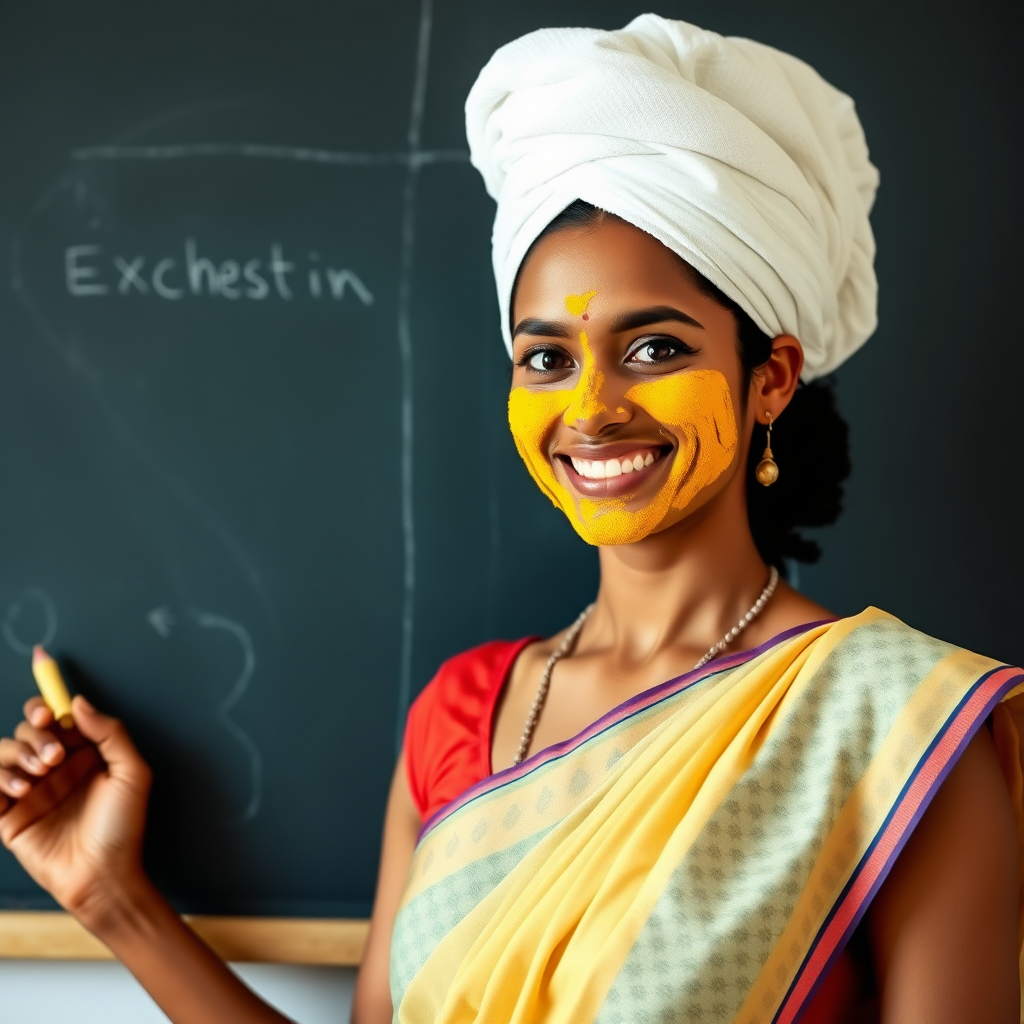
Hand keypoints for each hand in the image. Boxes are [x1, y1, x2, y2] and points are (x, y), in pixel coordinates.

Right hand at [0, 695, 152, 929]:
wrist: (103, 876)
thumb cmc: (123, 827)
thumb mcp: (131, 773)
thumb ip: (110, 732)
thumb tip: (77, 702)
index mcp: (82, 752)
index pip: (54, 718)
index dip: (44, 709)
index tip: (48, 715)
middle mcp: (54, 767)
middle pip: (25, 731)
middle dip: (34, 736)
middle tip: (52, 758)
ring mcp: (30, 790)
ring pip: (3, 752)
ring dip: (16, 755)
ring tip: (38, 775)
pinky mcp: (8, 816)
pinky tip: (21, 790)